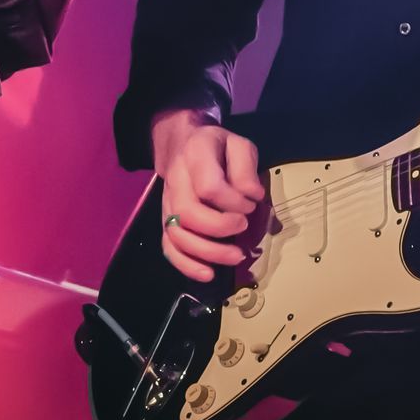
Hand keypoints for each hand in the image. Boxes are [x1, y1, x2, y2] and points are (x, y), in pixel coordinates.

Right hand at [150, 107, 265, 282]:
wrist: (183, 146)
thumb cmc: (217, 148)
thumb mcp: (239, 145)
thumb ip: (246, 168)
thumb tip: (253, 197)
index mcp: (195, 156)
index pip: (209, 186)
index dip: (233, 202)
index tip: (250, 204)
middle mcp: (176, 181)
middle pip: (188, 213)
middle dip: (219, 228)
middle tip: (243, 227)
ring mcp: (167, 203)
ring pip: (176, 234)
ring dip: (207, 252)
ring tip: (236, 256)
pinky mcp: (166, 221)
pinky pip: (169, 247)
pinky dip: (186, 265)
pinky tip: (208, 274)